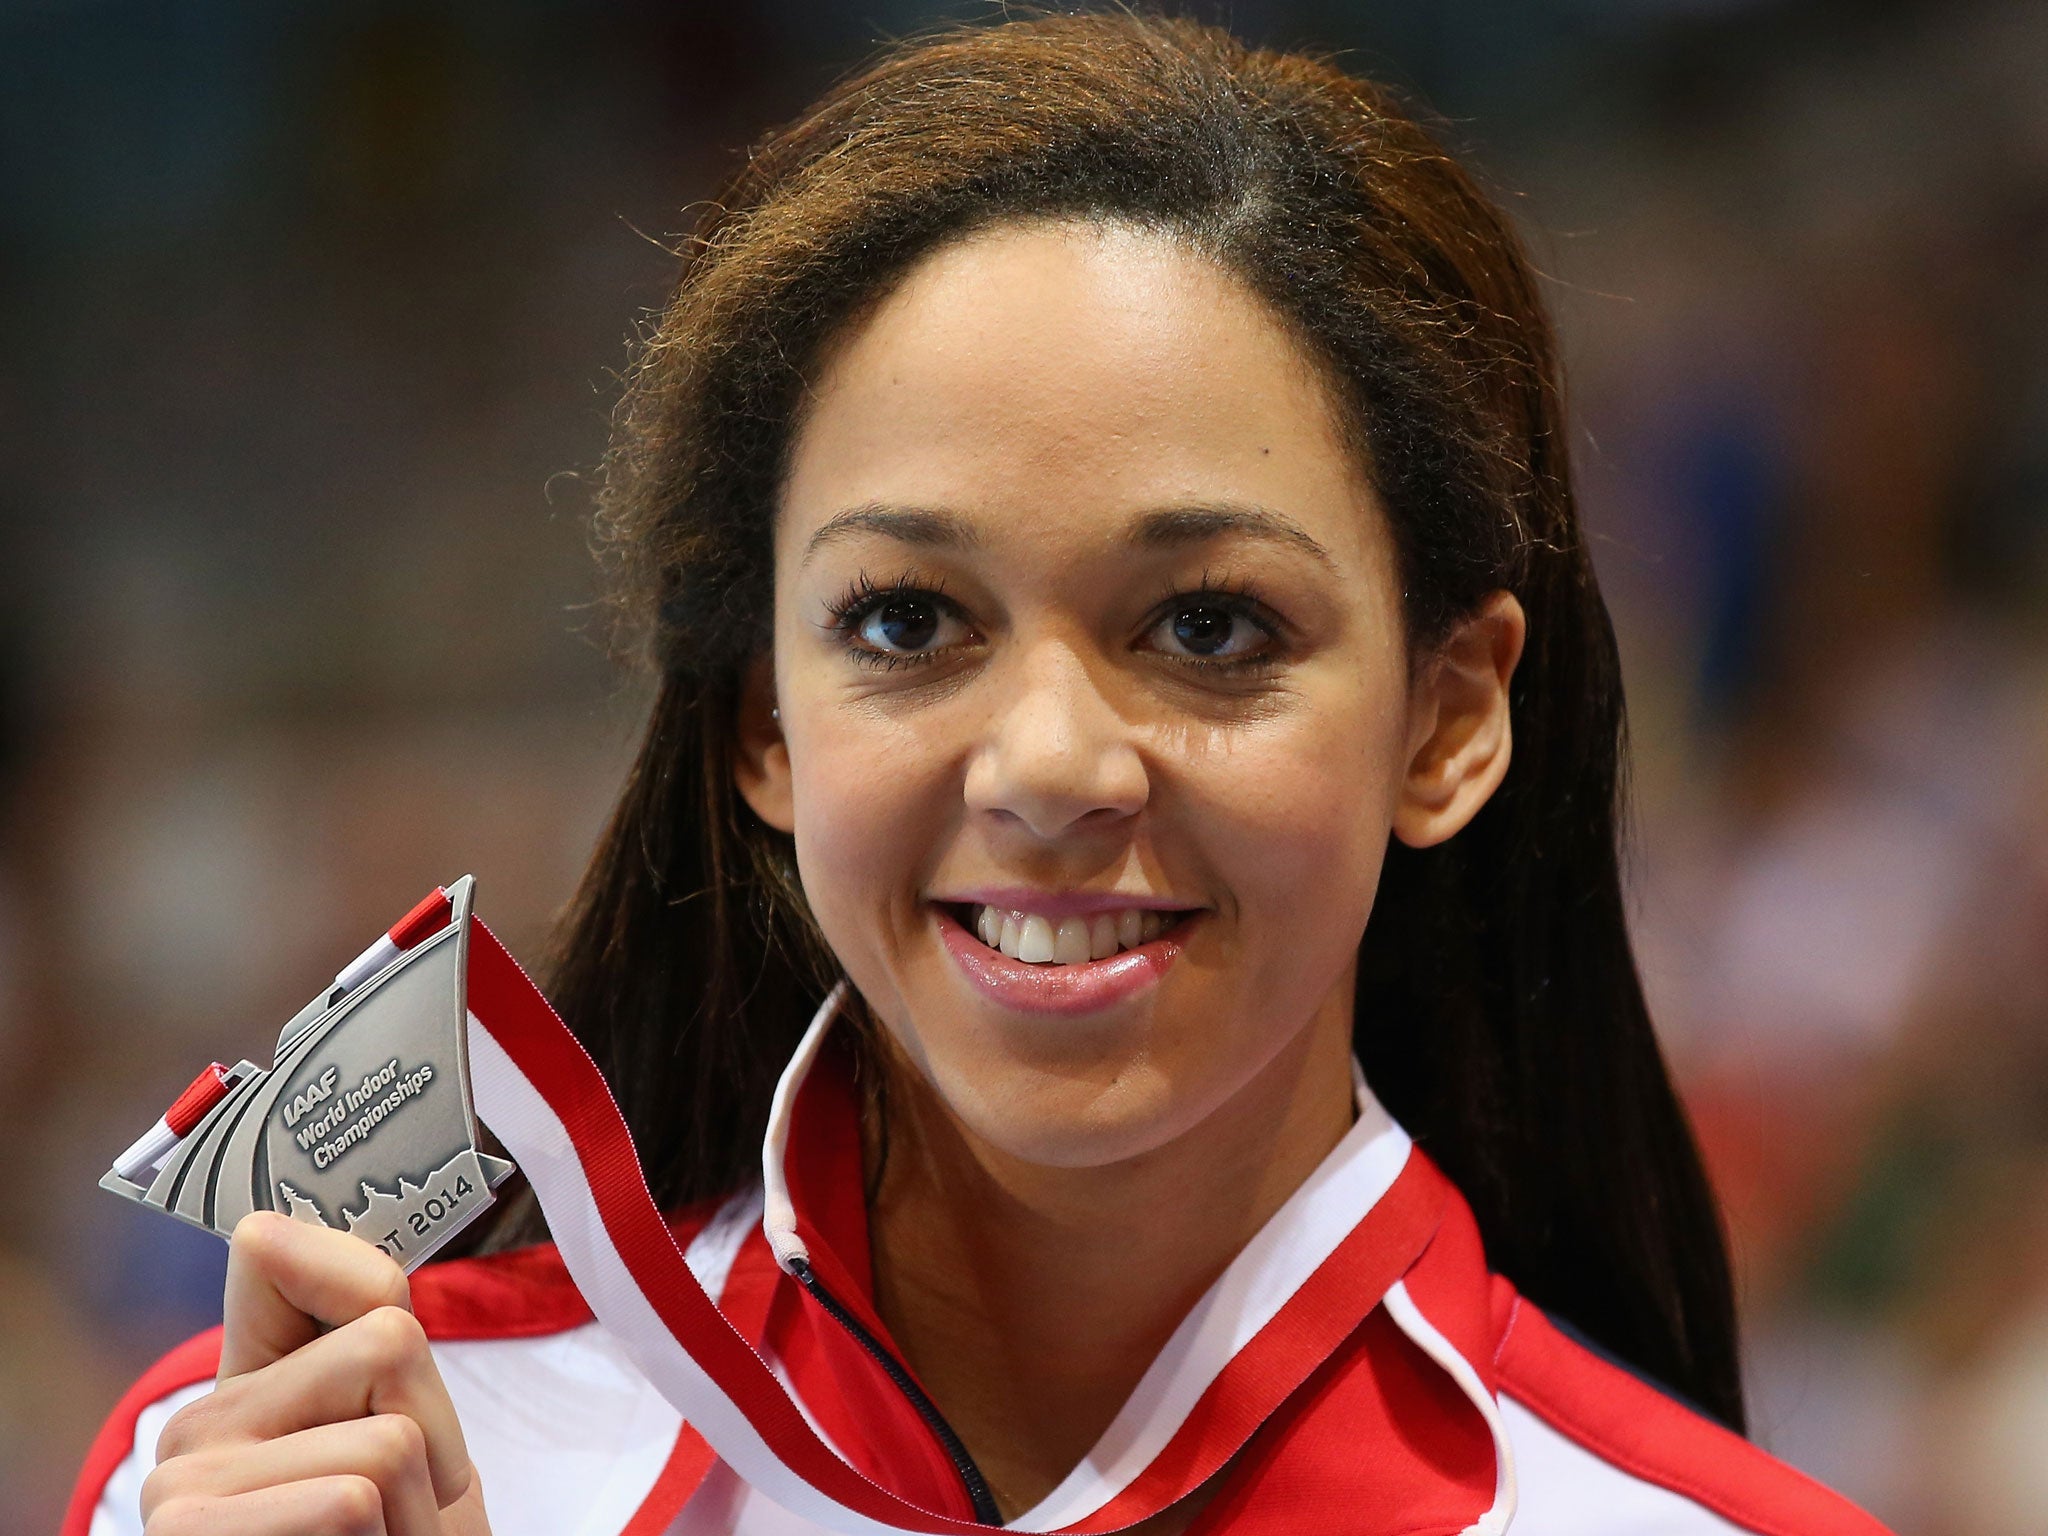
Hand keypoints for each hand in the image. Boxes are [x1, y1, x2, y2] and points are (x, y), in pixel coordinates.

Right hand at [140, 1211, 489, 1534]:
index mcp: (247, 1383)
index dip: (357, 1276)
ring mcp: (181, 1484)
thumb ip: (370, 1338)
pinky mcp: (190, 1535)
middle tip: (402, 1510)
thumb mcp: (413, 1431)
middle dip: (433, 1433)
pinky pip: (351, 1494)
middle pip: (387, 1340)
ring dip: (420, 1506)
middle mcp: (195, 1424)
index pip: (276, 1250)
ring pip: (383, 1432)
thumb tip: (264, 1227)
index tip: (388, 1352)